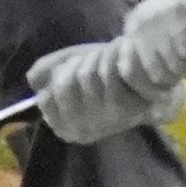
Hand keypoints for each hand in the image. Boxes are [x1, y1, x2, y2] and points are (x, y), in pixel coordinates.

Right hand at [28, 40, 185, 145]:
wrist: (152, 80)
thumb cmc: (108, 74)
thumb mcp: (72, 69)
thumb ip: (48, 72)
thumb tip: (32, 80)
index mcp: (65, 126)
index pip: (46, 98)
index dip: (60, 74)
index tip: (78, 67)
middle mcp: (81, 130)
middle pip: (64, 84)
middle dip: (80, 63)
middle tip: (97, 61)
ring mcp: (102, 122)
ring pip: (85, 76)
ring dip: (99, 58)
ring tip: (112, 58)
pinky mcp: (124, 110)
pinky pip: (106, 75)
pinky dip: (114, 57)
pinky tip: (123, 57)